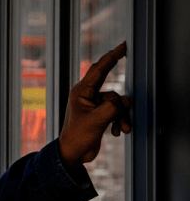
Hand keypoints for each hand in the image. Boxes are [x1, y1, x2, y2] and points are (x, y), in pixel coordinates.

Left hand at [58, 42, 131, 168]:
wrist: (73, 153)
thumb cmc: (77, 137)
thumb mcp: (96, 121)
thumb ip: (112, 108)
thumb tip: (125, 100)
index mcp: (81, 92)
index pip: (98, 70)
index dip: (111, 57)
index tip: (122, 46)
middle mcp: (86, 96)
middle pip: (109, 85)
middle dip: (118, 87)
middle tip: (126, 56)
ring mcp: (93, 105)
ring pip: (116, 103)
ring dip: (121, 116)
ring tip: (121, 129)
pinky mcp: (99, 114)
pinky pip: (116, 112)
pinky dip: (119, 121)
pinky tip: (116, 132)